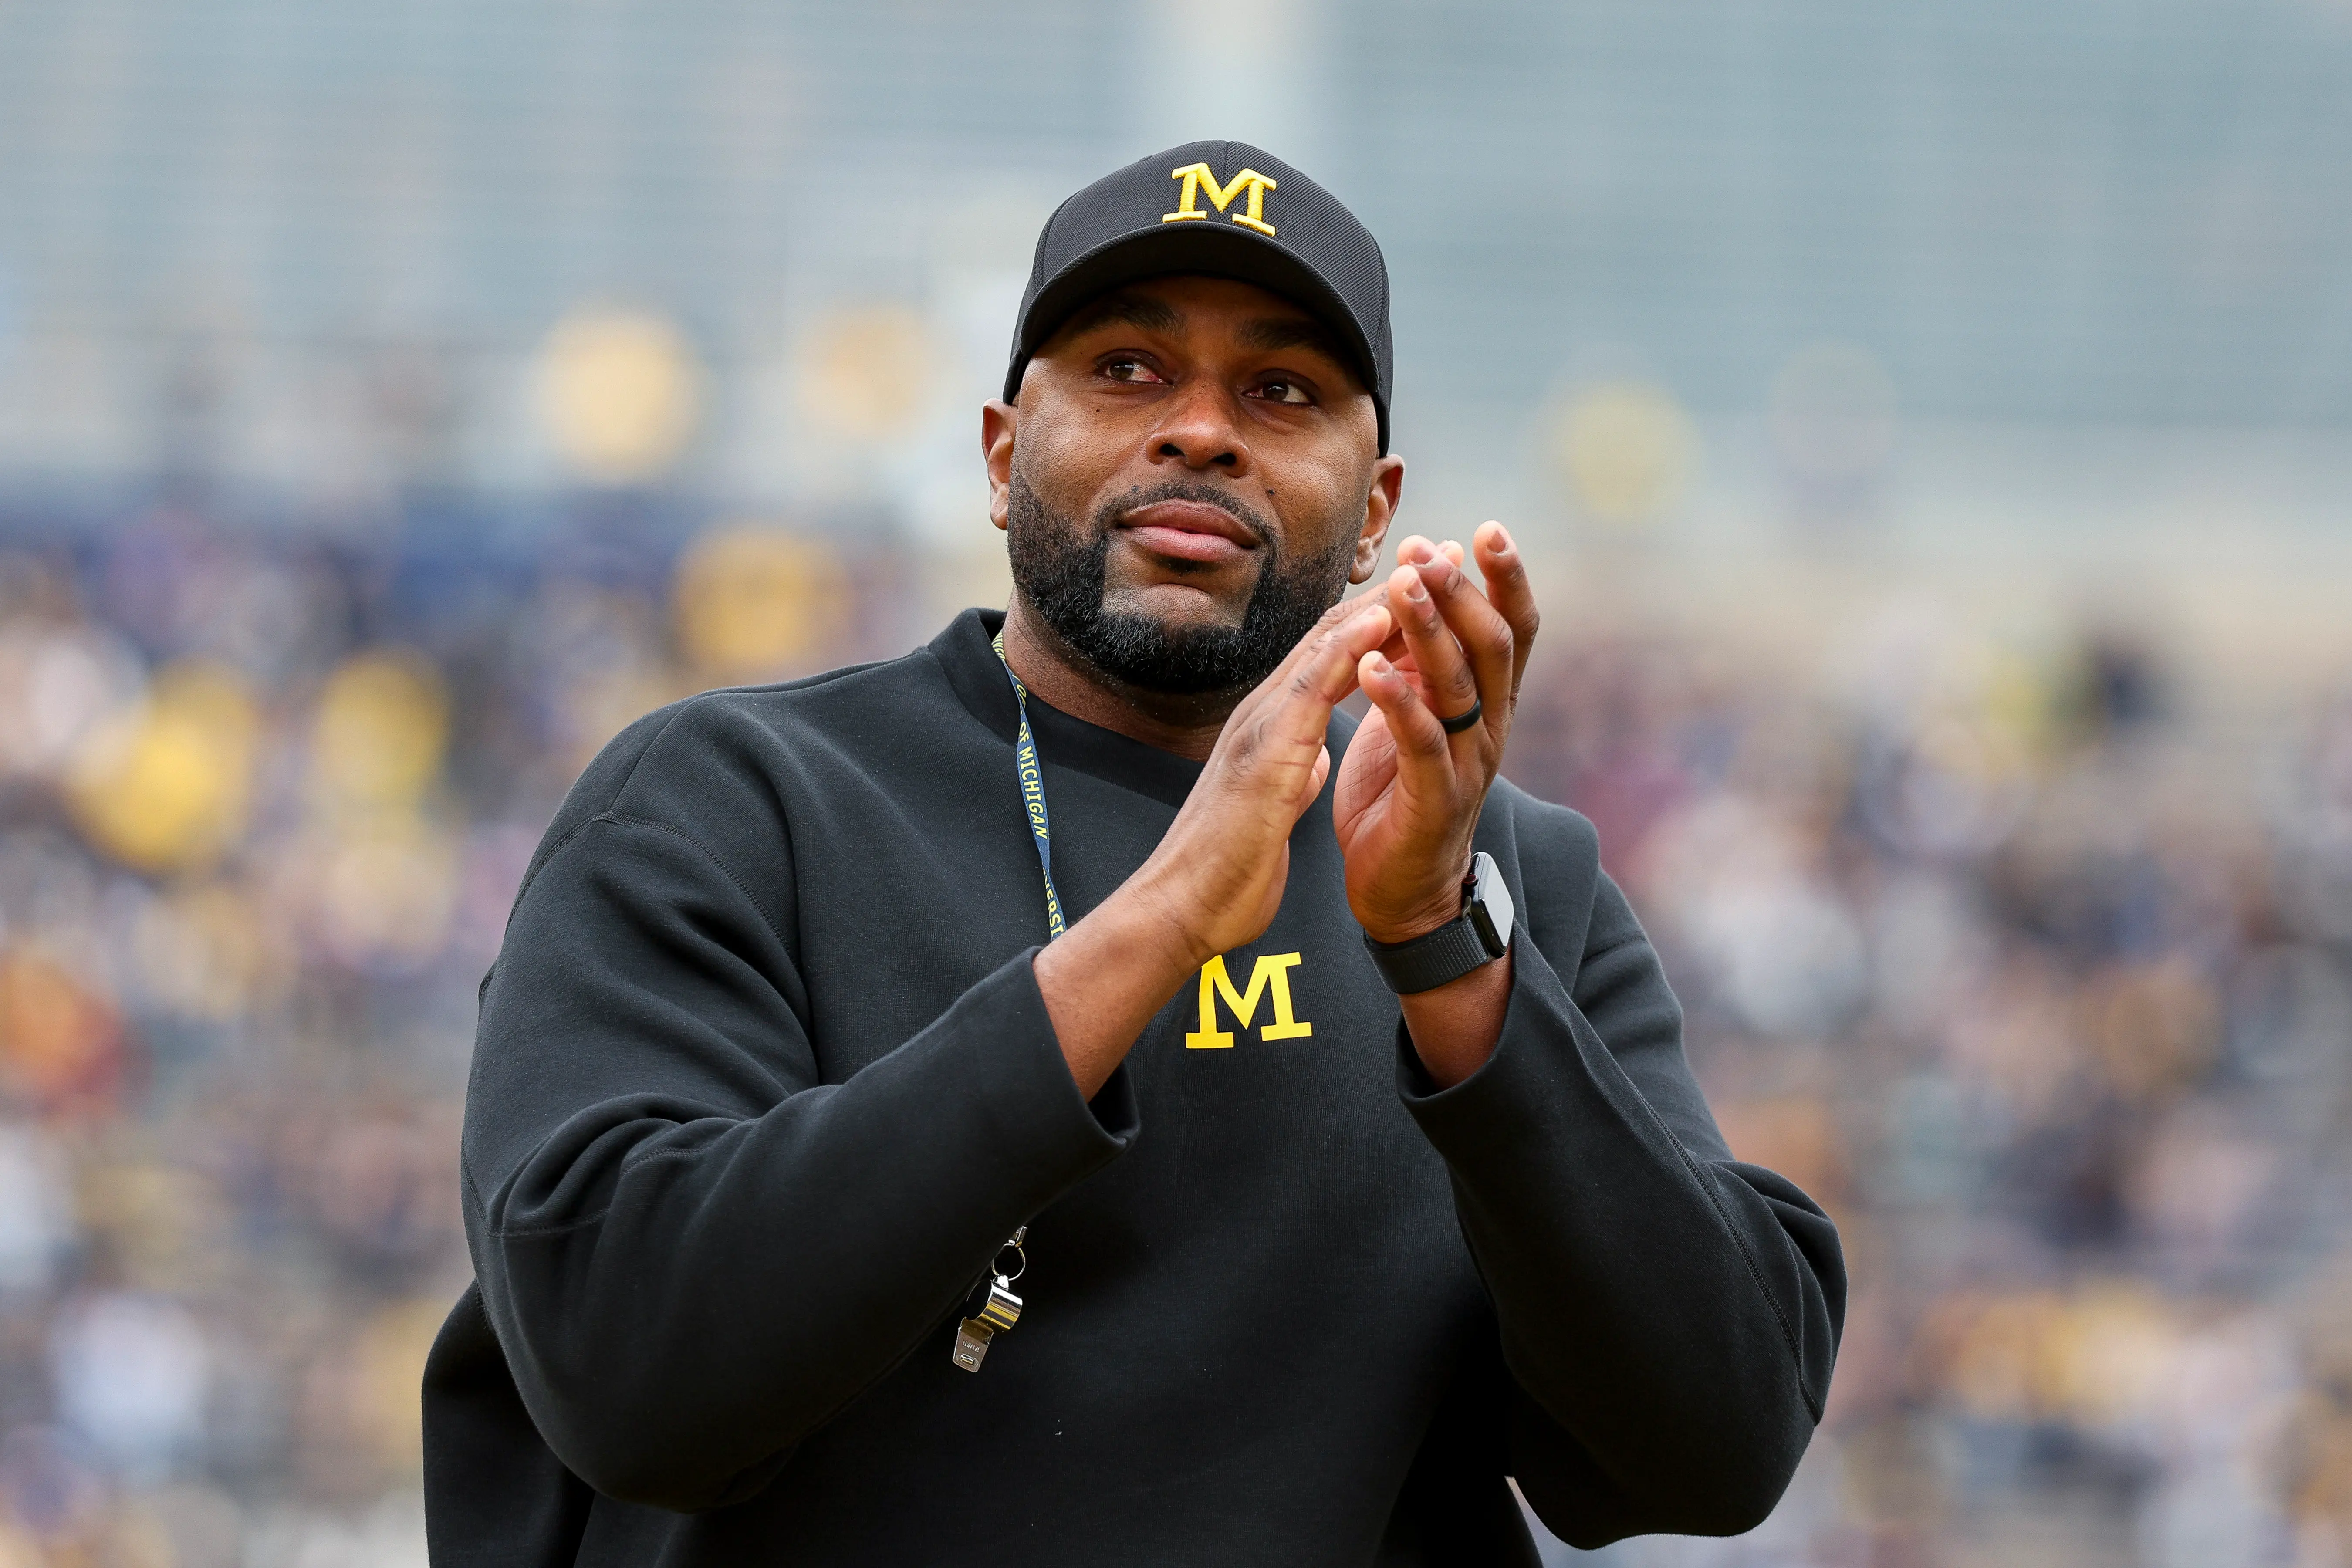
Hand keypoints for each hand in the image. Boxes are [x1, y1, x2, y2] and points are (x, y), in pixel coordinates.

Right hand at [1130, 594, 1396, 963]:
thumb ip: (1291, 773)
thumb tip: (1310, 759)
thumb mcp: (1272, 806)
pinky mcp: (1264, 753)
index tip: (1431, 589)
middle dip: (1393, 593)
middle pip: (1334, 635)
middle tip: (1444, 554)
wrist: (1183, 909)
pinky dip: (1349, 649)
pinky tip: (1384, 619)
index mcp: (1273, 727)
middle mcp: (1266, 712)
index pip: (1333, 656)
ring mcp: (1261, 726)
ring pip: (1325, 647)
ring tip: (1428, 567)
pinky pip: (1312, 689)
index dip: (1383, 618)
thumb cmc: (1227, 866)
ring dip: (1380, 602)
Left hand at [1334, 523, 1538, 943]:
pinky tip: (1373, 665)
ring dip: (1429, 630)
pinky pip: (1422, 742)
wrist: (1404, 890)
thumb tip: (1433, 581)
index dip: (1506, 580)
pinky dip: (1398, 700)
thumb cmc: (1404, 792)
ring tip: (1401, 584)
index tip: (1486, 529)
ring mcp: (1468, 766)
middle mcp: (1491, 728)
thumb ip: (1431, 658)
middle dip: (1461, 592)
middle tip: (1426, 550)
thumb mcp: (1422, 713)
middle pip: (1492, 646)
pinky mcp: (1436, 802)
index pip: (1513, 630)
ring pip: (1460, 685)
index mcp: (1490, 704)